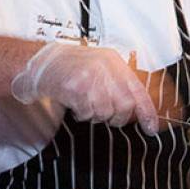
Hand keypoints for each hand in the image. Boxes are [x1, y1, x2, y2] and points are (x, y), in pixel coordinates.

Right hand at [11, 43, 158, 134]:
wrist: (38, 62)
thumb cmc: (69, 68)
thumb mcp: (98, 67)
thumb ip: (117, 84)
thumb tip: (136, 110)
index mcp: (113, 60)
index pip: (138, 89)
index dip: (147, 112)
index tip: (152, 127)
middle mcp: (105, 66)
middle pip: (124, 105)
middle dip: (116, 116)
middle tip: (102, 112)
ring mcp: (90, 76)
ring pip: (105, 111)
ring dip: (95, 114)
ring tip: (84, 103)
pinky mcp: (75, 87)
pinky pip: (87, 112)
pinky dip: (81, 113)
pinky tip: (73, 103)